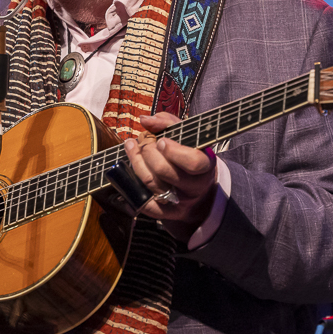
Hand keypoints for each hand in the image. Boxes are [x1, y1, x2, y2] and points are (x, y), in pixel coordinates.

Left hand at [124, 111, 217, 240]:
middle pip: (165, 172)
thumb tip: (145, 120)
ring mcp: (180, 202)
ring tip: (131, 147)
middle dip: (147, 152)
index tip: (161, 140)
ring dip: (136, 162)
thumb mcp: (186, 135)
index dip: (173, 151)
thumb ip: (167, 123)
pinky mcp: (167, 213)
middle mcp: (195, 187)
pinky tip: (127, 173)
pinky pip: (145, 205)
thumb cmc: (189, 153)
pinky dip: (132, 189)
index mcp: (205, 166)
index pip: (193, 162)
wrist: (199, 187)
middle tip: (142, 140)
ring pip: (152, 184)